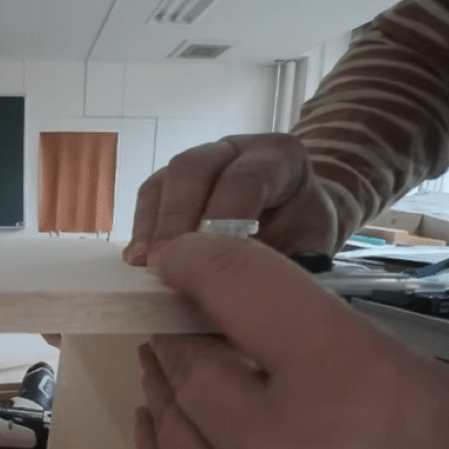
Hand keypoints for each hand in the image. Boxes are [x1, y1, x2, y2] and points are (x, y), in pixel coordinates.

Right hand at [123, 134, 342, 265]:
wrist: (300, 222)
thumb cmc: (304, 236)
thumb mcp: (309, 248)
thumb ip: (278, 264)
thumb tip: (242, 298)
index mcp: (279, 157)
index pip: (245, 179)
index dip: (221, 218)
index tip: (205, 262)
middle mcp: (235, 150)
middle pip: (194, 169)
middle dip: (176, 219)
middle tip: (166, 265)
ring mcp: (200, 162)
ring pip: (165, 181)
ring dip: (153, 227)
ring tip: (147, 267)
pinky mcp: (175, 181)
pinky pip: (150, 196)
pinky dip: (143, 229)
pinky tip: (140, 262)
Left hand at [136, 233, 448, 448]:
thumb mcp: (432, 387)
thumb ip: (332, 350)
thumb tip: (248, 326)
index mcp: (351, 385)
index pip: (239, 290)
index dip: (202, 260)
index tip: (185, 254)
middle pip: (194, 362)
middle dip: (186, 327)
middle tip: (183, 309)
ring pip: (170, 425)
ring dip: (169, 384)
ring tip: (169, 357)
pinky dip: (165, 445)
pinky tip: (165, 419)